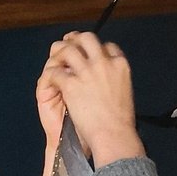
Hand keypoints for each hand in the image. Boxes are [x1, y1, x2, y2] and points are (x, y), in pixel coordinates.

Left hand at [38, 32, 145, 169]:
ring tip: (55, 61)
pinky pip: (56, 72)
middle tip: (67, 46)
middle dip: (75, 40)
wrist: (114, 136)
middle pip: (87, 39)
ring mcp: (87, 72)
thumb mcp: (125, 92)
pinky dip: (51, 75)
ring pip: (68, 50)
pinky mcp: (71, 85)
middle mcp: (104, 63)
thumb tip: (109, 79)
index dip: (96, 48)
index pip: (107, 46)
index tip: (89, 53)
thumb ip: (116, 80)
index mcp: (120, 65)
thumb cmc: (121, 123)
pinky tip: (51, 81)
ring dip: (60, 53)